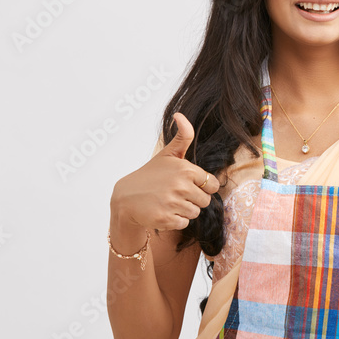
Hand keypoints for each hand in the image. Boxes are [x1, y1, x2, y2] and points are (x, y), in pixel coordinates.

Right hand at [110, 113, 221, 232]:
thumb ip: (182, 137)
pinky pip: (184, 223)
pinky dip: (175, 220)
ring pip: (195, 213)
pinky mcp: (166, 219)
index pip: (212, 185)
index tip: (188, 184)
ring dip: (184, 210)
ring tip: (168, 202)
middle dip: (193, 199)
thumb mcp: (167, 154)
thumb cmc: (150, 176)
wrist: (126, 198)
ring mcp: (173, 203)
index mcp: (186, 169)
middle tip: (175, 194)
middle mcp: (181, 186)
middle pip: (205, 201)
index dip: (202, 186)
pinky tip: (163, 211)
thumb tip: (180, 115)